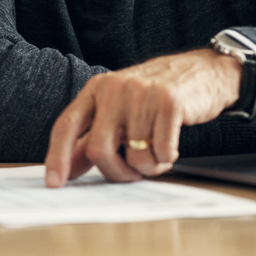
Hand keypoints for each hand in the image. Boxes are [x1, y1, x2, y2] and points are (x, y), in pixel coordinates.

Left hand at [44, 48, 241, 185]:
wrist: (202, 71)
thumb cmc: (154, 97)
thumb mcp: (118, 109)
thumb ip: (93, 136)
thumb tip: (69, 170)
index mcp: (96, 89)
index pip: (66, 125)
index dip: (57, 157)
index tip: (53, 184)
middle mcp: (114, 88)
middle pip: (97, 149)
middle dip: (114, 173)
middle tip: (131, 175)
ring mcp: (141, 93)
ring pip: (133, 156)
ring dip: (148, 167)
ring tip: (157, 154)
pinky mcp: (169, 102)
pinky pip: (161, 151)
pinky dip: (166, 159)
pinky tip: (170, 147)